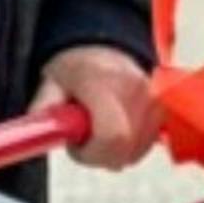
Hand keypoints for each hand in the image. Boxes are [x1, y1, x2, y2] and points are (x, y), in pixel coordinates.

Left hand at [35, 44, 159, 170]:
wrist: (105, 48)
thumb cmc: (74, 70)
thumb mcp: (50, 84)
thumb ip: (44, 111)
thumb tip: (37, 135)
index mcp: (103, 81)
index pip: (113, 136)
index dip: (92, 154)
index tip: (76, 146)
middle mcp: (136, 88)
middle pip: (125, 150)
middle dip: (100, 154)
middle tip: (85, 137)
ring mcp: (155, 98)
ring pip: (136, 152)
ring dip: (115, 150)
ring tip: (101, 126)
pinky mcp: (165, 108)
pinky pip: (148, 144)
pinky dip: (131, 145)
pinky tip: (119, 127)